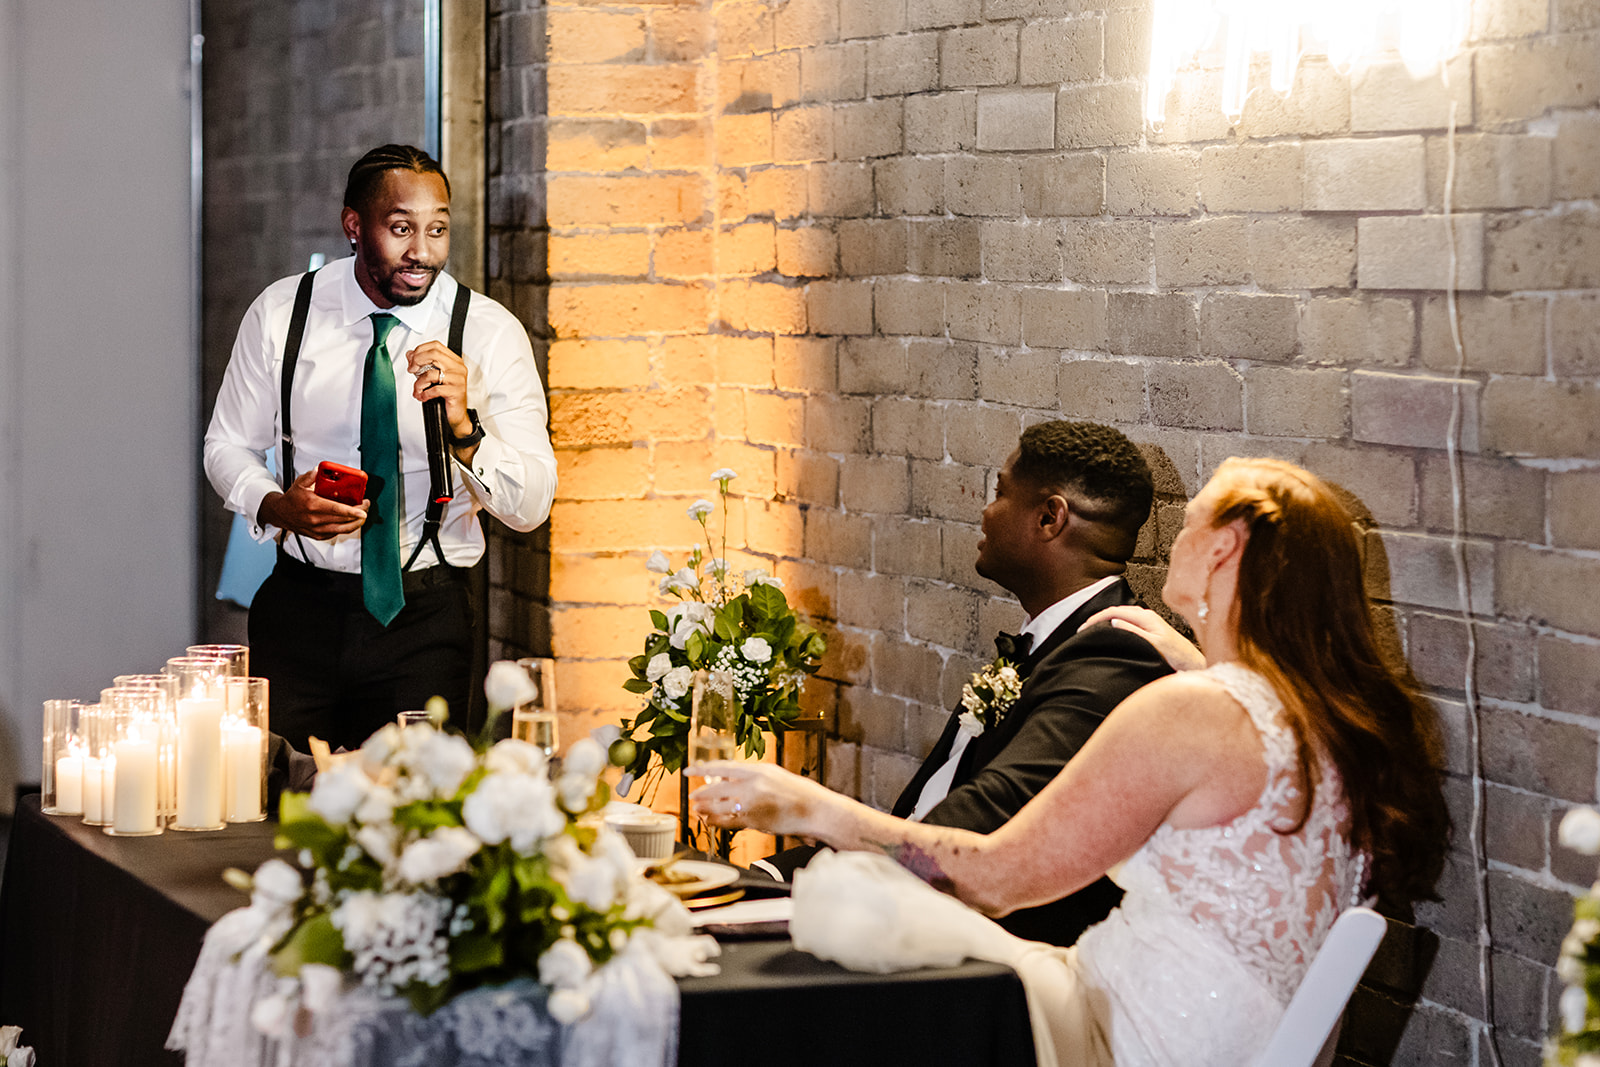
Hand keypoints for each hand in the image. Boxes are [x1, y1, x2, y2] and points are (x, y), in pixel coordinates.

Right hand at [257, 470, 367, 539]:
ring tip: (362, 516)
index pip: (337, 510)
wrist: (280, 514)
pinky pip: (336, 533)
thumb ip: (311, 476)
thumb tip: (319, 469)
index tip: (363, 509)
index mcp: (313, 505)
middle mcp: (315, 519)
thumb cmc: (292, 498)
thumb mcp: (299, 483)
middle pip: (343, 520)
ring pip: (342, 529)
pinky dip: (345, 528)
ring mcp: (317, 529)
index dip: (352, 511)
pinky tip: (350, 521)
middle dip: (359, 515)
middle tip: (366, 507)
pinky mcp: (318, 536)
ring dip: (355, 523)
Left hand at [405, 340, 470, 437]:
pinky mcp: (455, 391)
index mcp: (454, 361)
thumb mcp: (434, 377)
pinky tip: (423, 396)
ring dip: (419, 383)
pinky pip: (434, 389)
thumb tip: (410, 355)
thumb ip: (424, 364)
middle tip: (412, 370)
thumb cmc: (447, 396)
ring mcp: (458, 379)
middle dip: (417, 361)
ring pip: (431, 373)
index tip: (412, 359)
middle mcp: (458, 368)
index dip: (421, 350)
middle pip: (434, 354)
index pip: (436, 346)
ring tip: (418, 389)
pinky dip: (425, 394)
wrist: (457, 414)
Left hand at [689, 762, 839, 838]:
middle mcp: (752, 784)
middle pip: (716, 788)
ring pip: (719, 806)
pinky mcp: (754, 820)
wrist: (814, 809)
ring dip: (705, 809)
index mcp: (757, 770)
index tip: (689, 770)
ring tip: (698, 810)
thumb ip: (752, 776)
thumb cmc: (797, 793)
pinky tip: (711, 821)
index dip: (703, 769)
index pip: (723, 767)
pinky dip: (717, 822)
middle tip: (693, 796)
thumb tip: (730, 777)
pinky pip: (728, 821)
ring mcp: (752, 802)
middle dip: (701, 793)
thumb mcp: (773, 775)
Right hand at [1083, 605, 1206, 671]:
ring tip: (1094, 630)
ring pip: (1121, 615)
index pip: (1114, 611)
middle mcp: (1147, 616)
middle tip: (1084, 629)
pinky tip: (1112, 632)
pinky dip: (1114, 624)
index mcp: (1146, 617)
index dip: (1097, 618)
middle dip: (1098, 618)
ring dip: (1106, 621)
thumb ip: (1133, 632)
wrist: (1192, 662)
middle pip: (1116, 611)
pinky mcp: (1150, 628)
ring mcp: (1148, 621)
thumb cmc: (1177, 655)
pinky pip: (1127, 621)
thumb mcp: (1153, 644)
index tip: (1085, 627)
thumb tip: (1114, 622)